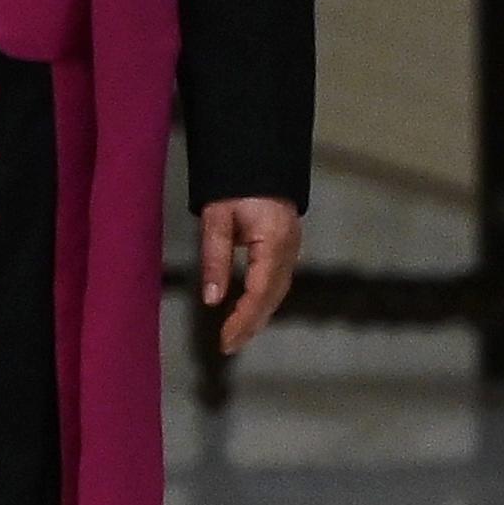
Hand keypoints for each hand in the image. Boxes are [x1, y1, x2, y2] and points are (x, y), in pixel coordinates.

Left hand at [201, 196, 302, 353]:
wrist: (260, 159)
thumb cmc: (235, 185)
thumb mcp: (216, 217)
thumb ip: (215, 258)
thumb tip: (211, 300)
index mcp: (273, 244)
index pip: (259, 292)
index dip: (243, 319)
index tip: (224, 338)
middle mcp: (289, 253)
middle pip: (272, 299)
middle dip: (251, 325)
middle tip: (228, 346)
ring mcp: (292, 252)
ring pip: (277, 294)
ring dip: (258, 317)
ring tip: (237, 336)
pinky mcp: (288, 250)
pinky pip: (277, 284)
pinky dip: (263, 303)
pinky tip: (250, 312)